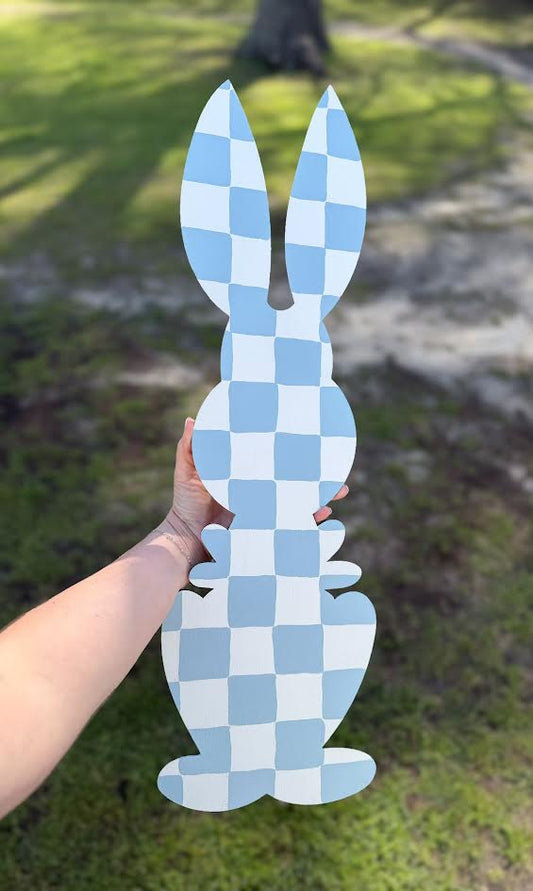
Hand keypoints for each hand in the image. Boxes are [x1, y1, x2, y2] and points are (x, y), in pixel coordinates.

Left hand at [164, 417, 348, 566]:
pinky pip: (292, 525)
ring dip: (320, 495)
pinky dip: (309, 521)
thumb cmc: (186, 502)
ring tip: (337, 490)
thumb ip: (190, 448)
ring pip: (299, 500)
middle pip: (294, 478)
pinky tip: (323, 515)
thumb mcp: (187, 471)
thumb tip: (192, 420)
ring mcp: (266, 511)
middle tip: (335, 466)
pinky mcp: (266, 531)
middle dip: (316, 472)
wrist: (186, 538)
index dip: (291, 451)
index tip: (309, 437)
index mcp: (247, 475)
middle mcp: (261, 491)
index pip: (274, 458)